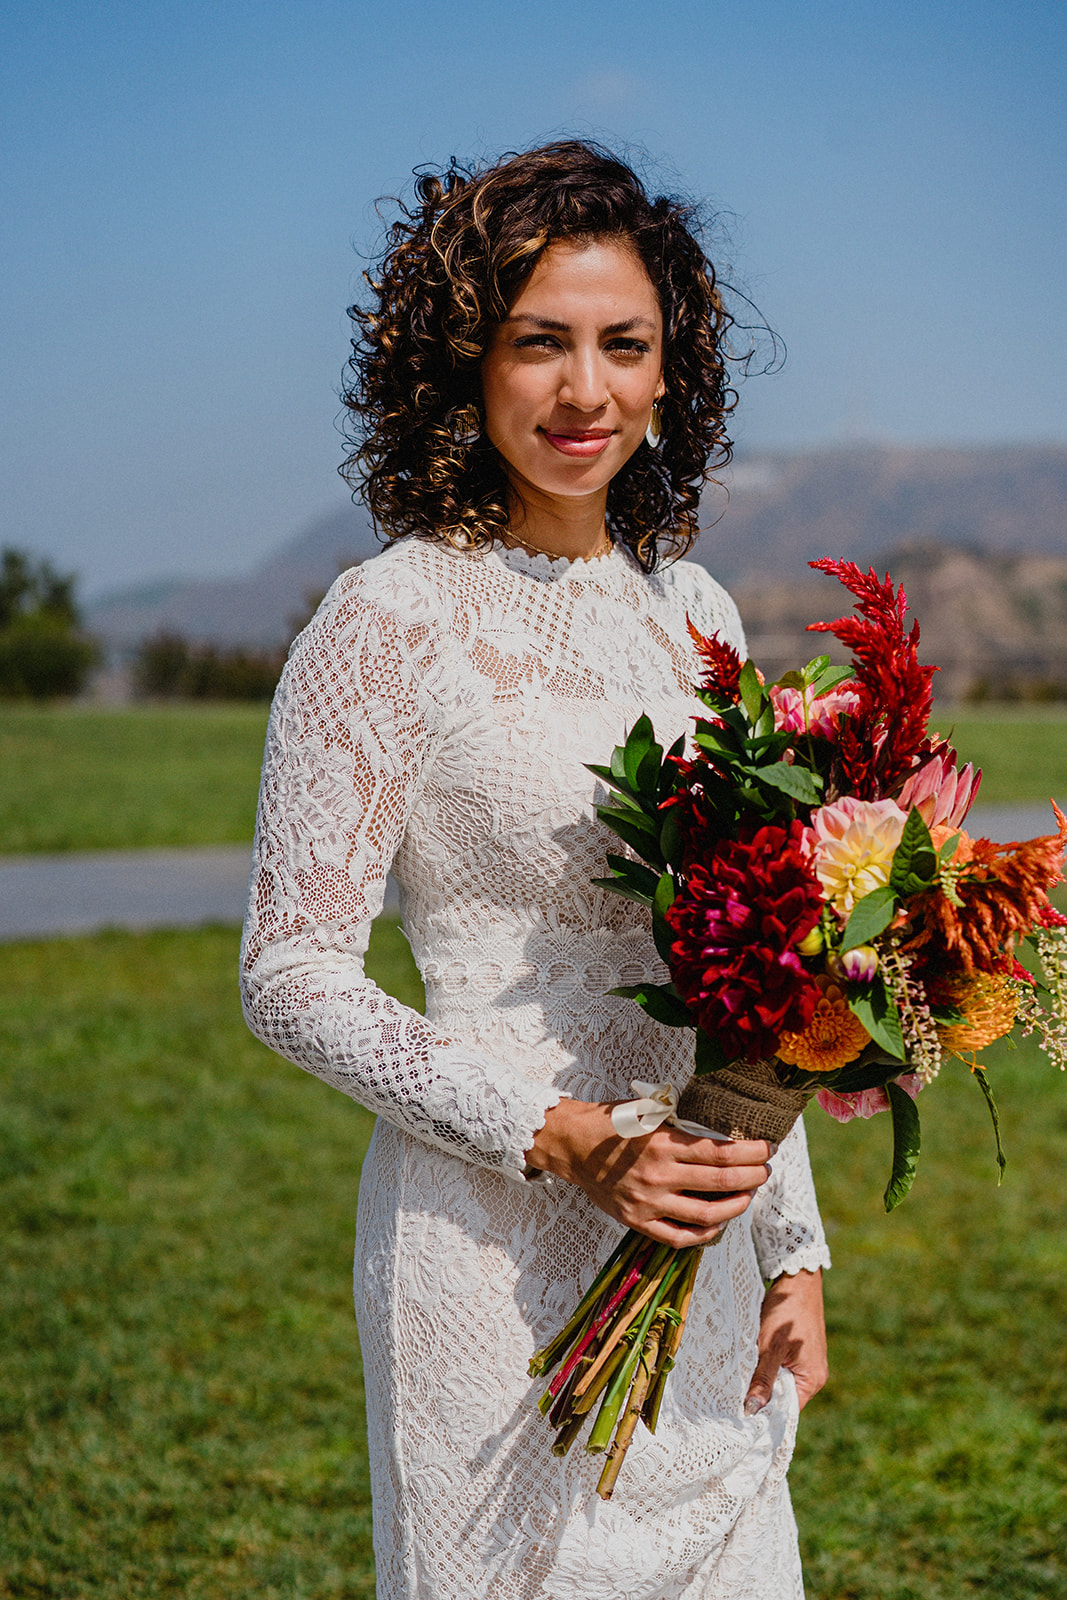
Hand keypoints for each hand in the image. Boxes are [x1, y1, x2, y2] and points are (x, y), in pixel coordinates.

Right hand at [524, 1099, 772, 1247]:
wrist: (572, 1145)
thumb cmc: (611, 1124)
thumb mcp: (646, 1111)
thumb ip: (679, 1124)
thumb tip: (717, 1132)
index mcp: (663, 1144)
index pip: (720, 1153)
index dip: (750, 1153)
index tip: (767, 1150)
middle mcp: (659, 1175)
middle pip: (721, 1182)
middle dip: (752, 1177)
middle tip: (765, 1172)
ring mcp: (648, 1202)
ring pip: (706, 1213)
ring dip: (736, 1205)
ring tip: (748, 1195)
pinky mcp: (637, 1221)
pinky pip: (678, 1236)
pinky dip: (704, 1233)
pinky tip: (718, 1223)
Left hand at [744, 1267, 827, 1415]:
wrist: (796, 1280)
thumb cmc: (787, 1313)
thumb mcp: (771, 1347)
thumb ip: (763, 1379)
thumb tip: (752, 1410)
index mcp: (812, 1380)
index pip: (786, 1410)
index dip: (764, 1414)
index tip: (740, 1417)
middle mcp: (812, 1376)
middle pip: (782, 1397)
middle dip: (760, 1395)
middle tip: (733, 1399)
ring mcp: (806, 1363)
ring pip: (778, 1381)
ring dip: (761, 1379)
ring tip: (740, 1381)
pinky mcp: (798, 1351)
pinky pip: (779, 1367)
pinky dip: (765, 1365)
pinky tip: (751, 1361)